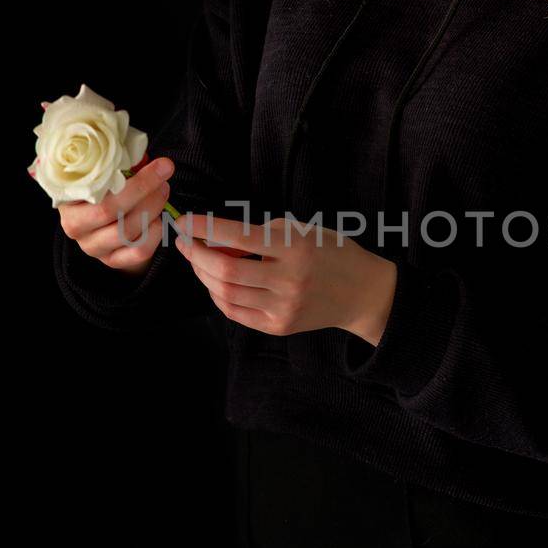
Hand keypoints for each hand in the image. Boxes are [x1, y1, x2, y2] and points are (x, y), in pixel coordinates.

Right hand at [58, 156, 175, 274]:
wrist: (103, 221)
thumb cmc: (105, 188)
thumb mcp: (104, 172)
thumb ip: (115, 162)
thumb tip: (141, 149)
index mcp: (67, 200)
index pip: (98, 191)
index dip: (134, 180)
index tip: (161, 165)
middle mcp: (74, 227)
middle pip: (111, 212)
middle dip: (145, 192)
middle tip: (164, 180)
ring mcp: (92, 247)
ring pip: (126, 232)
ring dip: (152, 210)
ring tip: (163, 193)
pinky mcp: (111, 261)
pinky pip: (137, 251)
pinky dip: (154, 235)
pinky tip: (159, 219)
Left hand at [172, 214, 398, 343]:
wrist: (362, 293)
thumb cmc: (331, 253)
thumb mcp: (302, 230)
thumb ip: (260, 233)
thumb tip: (215, 238)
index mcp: (295, 248)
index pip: (238, 236)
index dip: (205, 228)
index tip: (186, 220)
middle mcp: (289, 280)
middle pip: (225, 269)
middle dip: (196, 253)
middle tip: (184, 241)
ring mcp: (283, 307)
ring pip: (225, 293)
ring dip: (203, 274)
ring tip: (197, 260)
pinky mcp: (279, 326)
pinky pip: (236, 312)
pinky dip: (218, 295)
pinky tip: (214, 282)